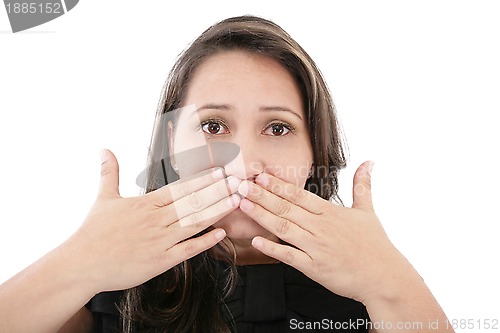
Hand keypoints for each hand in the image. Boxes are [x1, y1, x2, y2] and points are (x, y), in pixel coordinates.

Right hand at [66, 149, 239, 292]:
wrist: (82, 264)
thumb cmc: (93, 232)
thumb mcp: (103, 198)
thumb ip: (110, 172)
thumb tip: (104, 149)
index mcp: (146, 204)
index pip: (180, 188)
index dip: (202, 180)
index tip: (220, 172)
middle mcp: (156, 220)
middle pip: (193, 202)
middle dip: (218, 191)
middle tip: (238, 182)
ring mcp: (160, 241)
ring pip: (195, 223)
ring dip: (217, 211)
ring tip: (236, 201)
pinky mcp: (161, 261)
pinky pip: (188, 250)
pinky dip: (205, 242)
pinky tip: (221, 233)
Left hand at [238, 161, 411, 302]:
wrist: (384, 277)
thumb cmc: (375, 245)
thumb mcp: (368, 211)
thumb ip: (362, 185)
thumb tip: (369, 162)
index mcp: (330, 213)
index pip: (299, 195)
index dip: (278, 185)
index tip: (261, 175)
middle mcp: (321, 227)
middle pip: (286, 208)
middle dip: (262, 195)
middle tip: (242, 185)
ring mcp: (316, 248)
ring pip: (284, 228)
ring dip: (262, 215)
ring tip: (244, 204)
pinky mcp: (314, 268)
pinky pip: (290, 256)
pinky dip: (273, 249)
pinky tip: (256, 241)